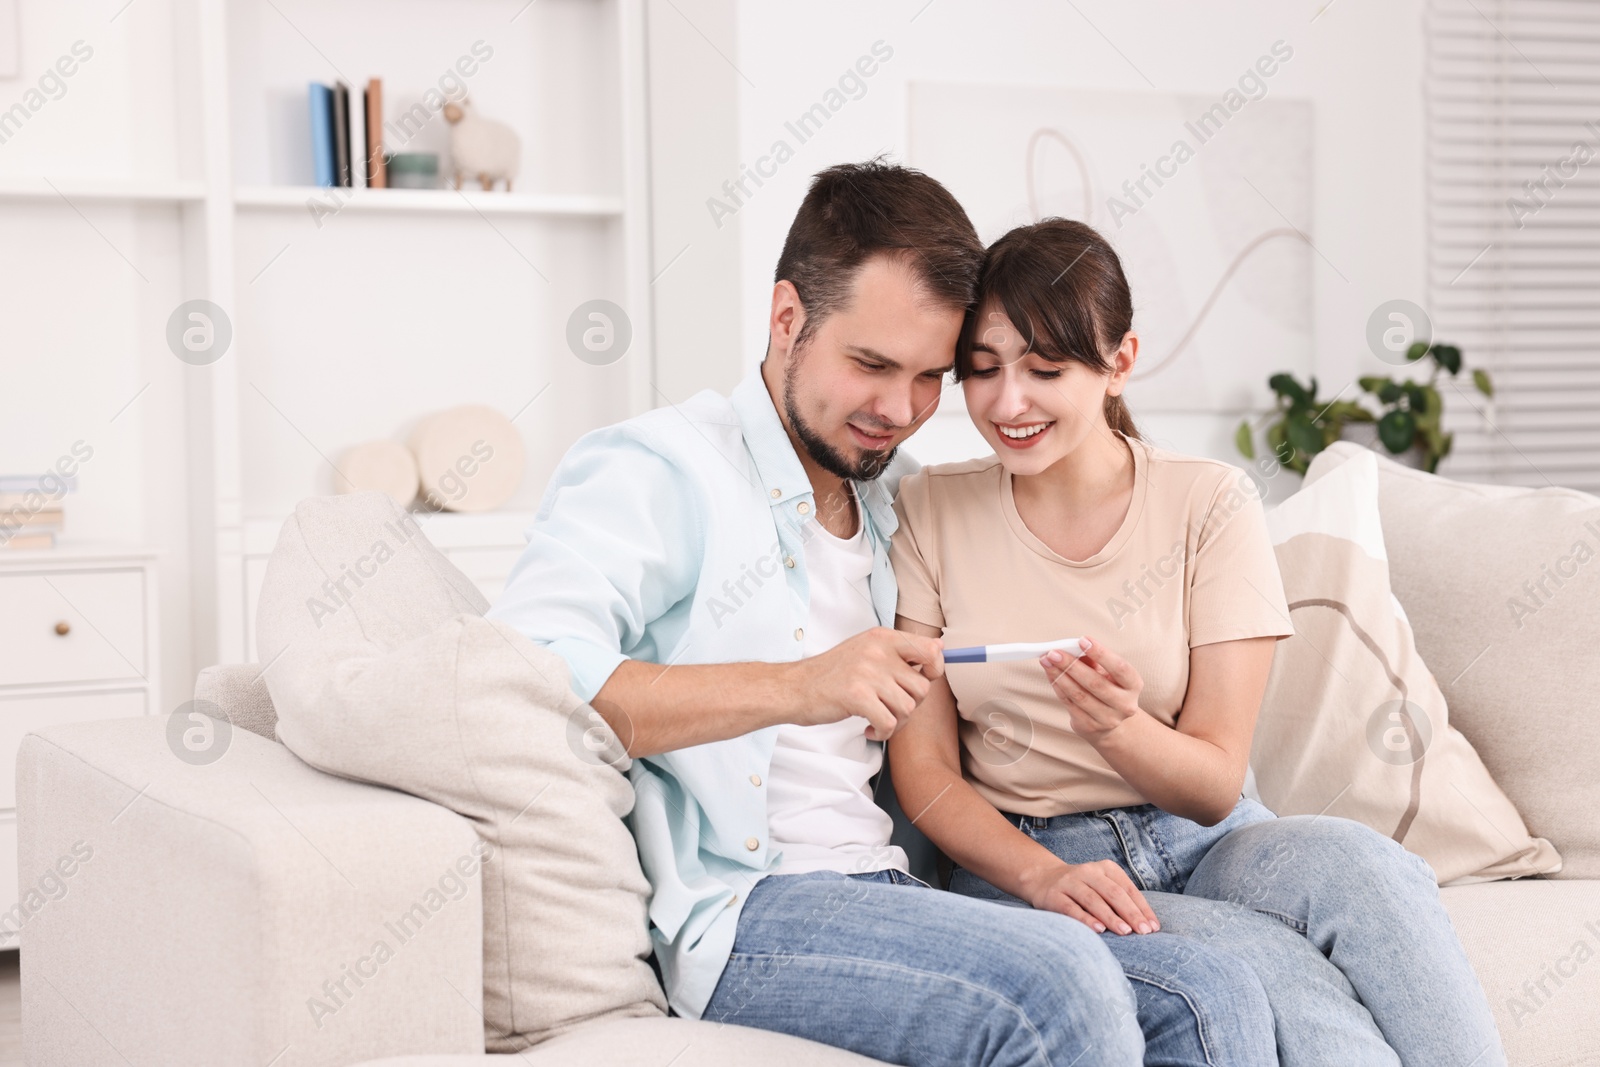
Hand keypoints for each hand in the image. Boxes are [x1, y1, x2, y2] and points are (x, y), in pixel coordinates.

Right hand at [788, 627, 943, 740]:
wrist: (795, 688)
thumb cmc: (833, 674)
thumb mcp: (866, 650)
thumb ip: (900, 650)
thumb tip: (941, 648)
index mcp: (882, 638)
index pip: (930, 650)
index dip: (934, 670)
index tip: (920, 681)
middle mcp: (877, 651)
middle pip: (921, 687)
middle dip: (910, 705)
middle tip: (890, 709)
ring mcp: (867, 673)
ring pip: (907, 708)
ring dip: (896, 722)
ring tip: (878, 720)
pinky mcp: (857, 696)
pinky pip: (890, 723)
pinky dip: (883, 733)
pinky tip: (869, 729)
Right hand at [1023, 858, 1160, 935]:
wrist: (1042, 878)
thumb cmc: (1083, 889)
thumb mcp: (1103, 886)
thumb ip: (1121, 900)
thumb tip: (1147, 924)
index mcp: (1105, 868)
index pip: (1128, 888)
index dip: (1142, 908)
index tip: (1153, 927)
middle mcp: (1088, 872)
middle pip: (1113, 893)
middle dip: (1131, 913)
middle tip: (1144, 932)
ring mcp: (1069, 882)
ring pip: (1093, 900)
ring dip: (1111, 917)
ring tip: (1125, 932)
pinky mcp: (1054, 895)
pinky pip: (1071, 908)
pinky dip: (1086, 919)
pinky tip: (1099, 930)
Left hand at [1041, 636, 1144, 745]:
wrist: (1109, 721)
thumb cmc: (1108, 689)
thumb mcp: (1108, 673)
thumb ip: (1093, 661)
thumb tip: (1071, 648)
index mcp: (1133, 685)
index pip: (1119, 668)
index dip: (1101, 653)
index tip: (1083, 640)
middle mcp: (1125, 704)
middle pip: (1095, 683)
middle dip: (1071, 665)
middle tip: (1054, 652)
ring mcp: (1108, 719)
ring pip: (1079, 695)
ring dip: (1060, 676)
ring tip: (1047, 661)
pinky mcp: (1090, 726)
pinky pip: (1070, 704)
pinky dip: (1058, 687)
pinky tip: (1051, 674)